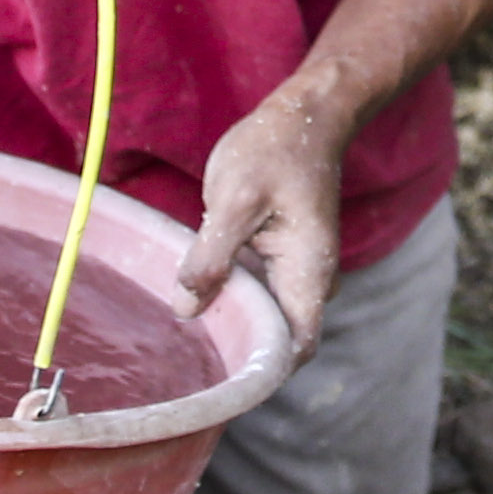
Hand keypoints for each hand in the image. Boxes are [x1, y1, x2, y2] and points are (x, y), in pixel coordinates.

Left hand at [176, 72, 350, 351]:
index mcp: (309, 272)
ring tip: (183, 325)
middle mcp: (309, 280)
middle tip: (184, 355)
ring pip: (262, 317)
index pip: (296, 347)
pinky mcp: (278, 259)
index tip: (220, 377)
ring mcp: (295, 271)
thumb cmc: (274, 150)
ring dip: (229, 321)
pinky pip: (255, 293)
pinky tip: (194, 290)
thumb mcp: (235, 199)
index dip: (264, 370)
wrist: (305, 116)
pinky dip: (229, 296)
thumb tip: (187, 311)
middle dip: (237, 349)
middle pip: (276, 339)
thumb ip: (212, 256)